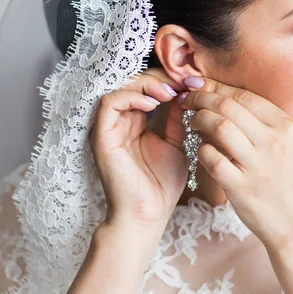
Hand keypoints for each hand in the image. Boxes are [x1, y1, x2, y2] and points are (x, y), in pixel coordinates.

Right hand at [88, 67, 189, 231]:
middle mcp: (119, 122)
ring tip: (169, 93)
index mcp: (135, 123)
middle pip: (133, 83)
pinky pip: (109, 103)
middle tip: (181, 83)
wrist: (148, 215)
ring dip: (146, 84)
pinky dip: (131, 96)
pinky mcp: (101, 136)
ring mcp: (109, 128)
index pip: (146, 89)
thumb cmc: (160, 186)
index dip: (167, 81)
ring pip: (120, 87)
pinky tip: (153, 103)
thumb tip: (185, 93)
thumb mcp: (175, 144)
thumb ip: (176, 119)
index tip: (191, 83)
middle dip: (159, 78)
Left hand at [178, 76, 292, 250]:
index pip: (244, 94)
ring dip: (198, 120)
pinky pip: (212, 158)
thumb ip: (262, 122)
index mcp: (286, 126)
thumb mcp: (288, 144)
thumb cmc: (290, 181)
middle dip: (201, 98)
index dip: (215, 87)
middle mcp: (274, 142)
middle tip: (187, 100)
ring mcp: (258, 165)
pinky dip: (201, 150)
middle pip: (227, 106)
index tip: (197, 84)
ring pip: (218, 127)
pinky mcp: (242, 187)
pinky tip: (201, 151)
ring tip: (191, 123)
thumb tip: (224, 96)